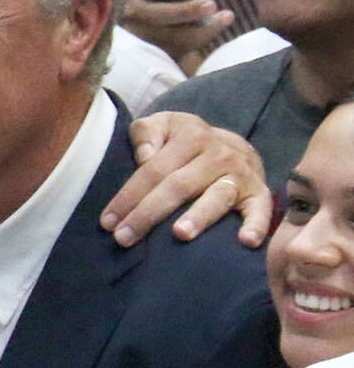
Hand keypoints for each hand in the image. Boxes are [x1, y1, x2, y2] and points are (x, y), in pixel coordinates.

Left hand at [104, 111, 270, 248]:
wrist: (235, 145)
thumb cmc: (186, 141)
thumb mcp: (164, 125)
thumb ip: (146, 132)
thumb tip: (144, 155)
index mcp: (191, 137)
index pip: (153, 170)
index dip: (128, 196)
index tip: (108, 222)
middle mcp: (218, 155)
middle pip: (178, 186)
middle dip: (148, 214)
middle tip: (125, 238)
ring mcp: (240, 175)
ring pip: (217, 197)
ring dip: (199, 216)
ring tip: (180, 234)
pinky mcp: (259, 193)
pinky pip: (260, 210)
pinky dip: (256, 225)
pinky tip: (246, 242)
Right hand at [121, 0, 231, 72]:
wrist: (163, 34)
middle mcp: (128, 10)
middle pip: (152, 14)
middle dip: (182, 10)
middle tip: (210, 4)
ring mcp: (139, 35)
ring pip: (167, 35)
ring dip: (197, 27)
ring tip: (224, 15)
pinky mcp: (152, 52)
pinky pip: (177, 48)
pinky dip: (202, 36)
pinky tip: (221, 22)